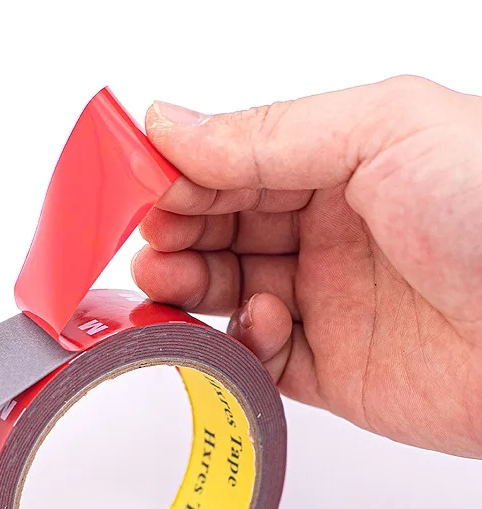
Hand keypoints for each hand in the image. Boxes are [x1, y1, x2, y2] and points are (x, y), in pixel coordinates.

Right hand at [133, 76, 481, 457]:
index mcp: (346, 164)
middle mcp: (332, 232)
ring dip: (190, 284)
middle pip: (225, 228)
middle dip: (178, 231)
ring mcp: (328, 301)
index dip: (185, 172)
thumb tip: (172, 124)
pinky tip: (259, 321)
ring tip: (168, 277)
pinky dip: (241, 342)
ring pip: (228, 292)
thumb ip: (268, 133)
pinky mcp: (329, 369)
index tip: (139, 184)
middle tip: (150, 238)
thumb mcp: (384, 133)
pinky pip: (258, 357)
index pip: (239, 163)